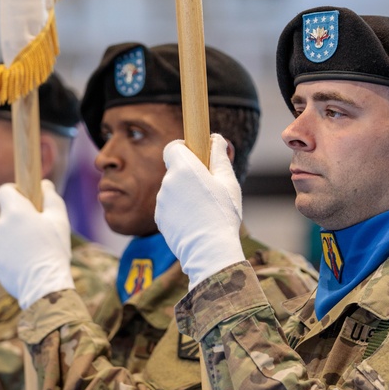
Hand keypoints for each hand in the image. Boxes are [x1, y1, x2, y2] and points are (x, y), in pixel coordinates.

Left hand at [0, 179, 73, 308]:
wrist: (44, 285)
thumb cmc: (54, 249)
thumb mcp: (60, 219)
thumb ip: (51, 197)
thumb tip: (44, 184)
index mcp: (15, 211)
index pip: (4, 190)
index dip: (14, 192)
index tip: (25, 199)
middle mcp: (0, 225)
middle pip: (8, 214)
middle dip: (20, 218)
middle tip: (38, 231)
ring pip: (5, 232)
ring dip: (16, 236)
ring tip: (34, 251)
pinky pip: (1, 249)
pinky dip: (10, 252)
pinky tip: (25, 262)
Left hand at [156, 134, 245, 288]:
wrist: (209, 250)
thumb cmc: (222, 214)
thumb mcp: (228, 181)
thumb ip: (220, 156)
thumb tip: (216, 139)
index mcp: (184, 168)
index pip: (173, 147)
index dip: (184, 148)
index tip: (197, 156)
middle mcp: (167, 182)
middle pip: (176, 170)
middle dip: (190, 174)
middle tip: (210, 189)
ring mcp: (161, 202)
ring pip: (173, 189)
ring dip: (185, 193)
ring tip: (205, 210)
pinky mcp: (159, 218)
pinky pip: (170, 206)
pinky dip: (180, 210)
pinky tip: (196, 221)